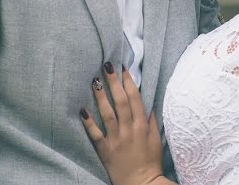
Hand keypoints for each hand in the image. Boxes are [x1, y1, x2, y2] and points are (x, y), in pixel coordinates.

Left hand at [80, 63, 163, 184]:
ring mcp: (116, 139)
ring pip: (107, 113)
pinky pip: (95, 134)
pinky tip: (82, 109)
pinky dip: (88, 122)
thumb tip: (147, 103)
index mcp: (142, 125)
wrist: (142, 183)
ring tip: (95, 81)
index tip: (124, 68)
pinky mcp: (105, 150)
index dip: (129, 81)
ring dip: (100, 96)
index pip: (135, 98)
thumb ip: (151, 120)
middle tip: (106, 66)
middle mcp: (129, 129)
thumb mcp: (156, 138)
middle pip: (120, 101)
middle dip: (113, 82)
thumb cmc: (150, 160)